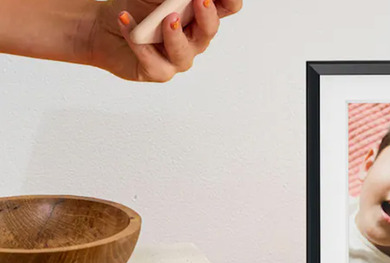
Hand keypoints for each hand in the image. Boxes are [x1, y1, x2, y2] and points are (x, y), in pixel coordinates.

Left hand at [87, 0, 241, 81]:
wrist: (102, 28)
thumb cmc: (136, 8)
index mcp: (200, 15)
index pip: (227, 7)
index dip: (229, 0)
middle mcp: (194, 38)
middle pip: (210, 29)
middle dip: (206, 15)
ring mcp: (178, 57)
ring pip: (184, 51)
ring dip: (175, 34)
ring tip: (166, 19)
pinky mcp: (159, 71)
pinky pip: (153, 60)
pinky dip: (138, 41)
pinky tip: (125, 21)